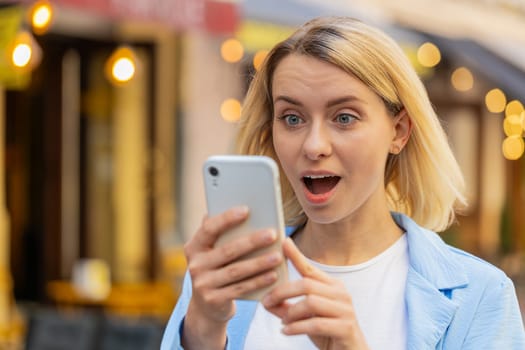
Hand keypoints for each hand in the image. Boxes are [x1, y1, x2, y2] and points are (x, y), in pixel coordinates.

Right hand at [182, 206, 283, 348]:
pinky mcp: (214, 300)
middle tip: (272, 234)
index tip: (246, 210)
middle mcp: (195, 265)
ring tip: (278, 256)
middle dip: (252, 242)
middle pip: (227, 250)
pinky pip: (240, 289)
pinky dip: (258, 282)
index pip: (209, 229)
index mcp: (194, 246)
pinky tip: (273, 275)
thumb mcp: (213, 251)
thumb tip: (240, 208)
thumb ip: (221, 233)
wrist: (206, 306)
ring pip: (236, 271)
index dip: (226, 219)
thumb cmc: (217, 268)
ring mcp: (203, 284)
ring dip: (259, 263)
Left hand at [262, 238, 369, 349]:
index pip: (310, 269)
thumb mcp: (305, 317)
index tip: (283, 242)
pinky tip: (286, 331)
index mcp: (332, 286)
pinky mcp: (346, 328)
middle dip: (282, 292)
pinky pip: (316, 323)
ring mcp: (345, 310)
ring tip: (283, 322)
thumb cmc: (327, 333)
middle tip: (266, 302)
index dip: (296, 256)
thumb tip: (266, 301)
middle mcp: (341, 294)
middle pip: (306, 284)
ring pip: (311, 302)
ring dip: (290, 312)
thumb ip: (287, 307)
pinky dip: (296, 327)